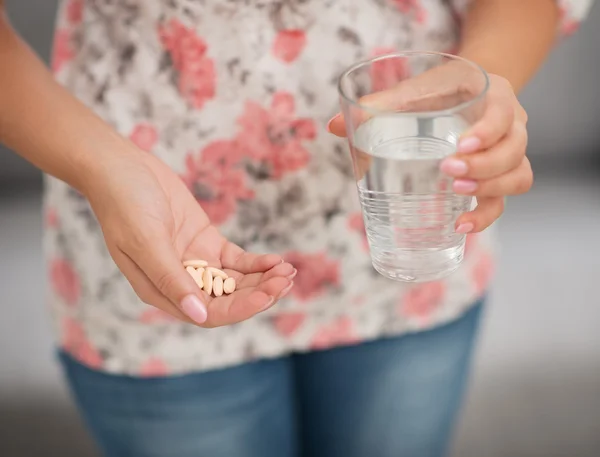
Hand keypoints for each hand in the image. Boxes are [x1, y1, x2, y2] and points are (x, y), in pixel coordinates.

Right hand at [83, 148, 294, 327]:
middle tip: (285, 280)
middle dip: (258, 293)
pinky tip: (276, 260)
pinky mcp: (206, 242)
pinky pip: (236, 260)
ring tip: (288, 272)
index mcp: (162, 291)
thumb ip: (171, 279)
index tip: (267, 295)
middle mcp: (181, 281)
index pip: (208, 313)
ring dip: (262, 280)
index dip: (240, 308)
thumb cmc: (124, 204)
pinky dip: (256, 262)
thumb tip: (198, 314)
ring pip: (236, 281)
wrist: (121, 167)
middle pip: (227, 300)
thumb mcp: (146, 242)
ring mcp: (196, 261)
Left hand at [329, 66, 532, 233]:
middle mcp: (511, 124)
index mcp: (493, 95)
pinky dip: (486, 215)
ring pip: (518, 176)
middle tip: (448, 174)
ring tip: (457, 205)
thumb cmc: (436, 93)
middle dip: (484, 168)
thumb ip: (378, 106)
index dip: (486, 133)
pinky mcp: (499, 175)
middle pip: (514, 151)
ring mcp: (509, 151)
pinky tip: (460, 227)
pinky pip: (505, 199)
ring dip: (490, 193)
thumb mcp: (413, 92)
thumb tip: (333, 126)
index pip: (503, 113)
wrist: (464, 92)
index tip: (458, 148)